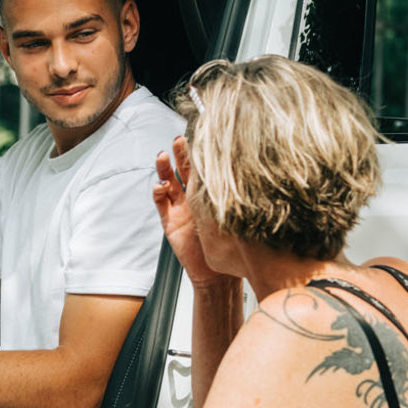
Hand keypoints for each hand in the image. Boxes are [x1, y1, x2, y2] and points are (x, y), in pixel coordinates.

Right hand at [152, 136, 225, 288]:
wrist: (217, 272)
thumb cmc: (230, 244)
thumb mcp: (234, 215)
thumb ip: (235, 197)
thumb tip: (248, 171)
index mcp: (209, 194)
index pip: (203, 167)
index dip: (199, 152)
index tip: (201, 135)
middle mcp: (193, 198)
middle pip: (183, 170)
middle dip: (180, 154)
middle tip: (179, 140)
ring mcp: (180, 209)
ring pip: (169, 182)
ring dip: (164, 169)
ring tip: (162, 157)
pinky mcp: (170, 222)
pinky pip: (161, 204)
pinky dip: (158, 193)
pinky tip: (161, 186)